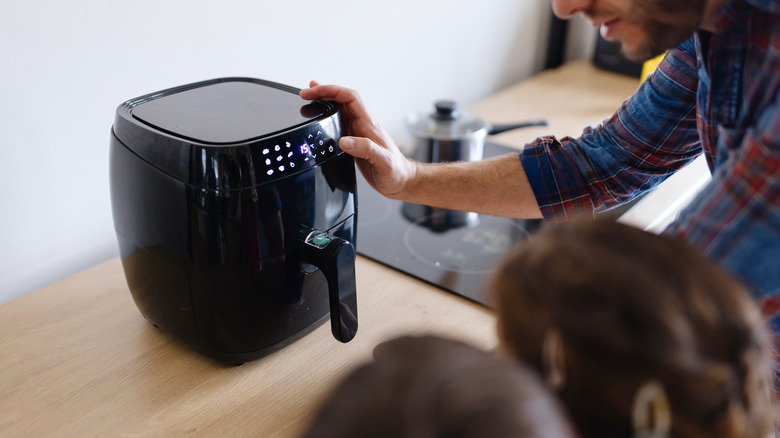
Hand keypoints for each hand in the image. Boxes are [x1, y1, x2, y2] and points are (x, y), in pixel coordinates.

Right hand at [300, 81, 416, 198]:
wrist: (402, 182)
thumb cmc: (396, 172)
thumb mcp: (383, 162)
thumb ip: (365, 149)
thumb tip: (344, 141)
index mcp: (369, 126)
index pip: (350, 98)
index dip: (332, 90)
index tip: (316, 91)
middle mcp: (363, 126)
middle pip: (343, 100)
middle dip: (324, 92)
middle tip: (306, 92)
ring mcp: (359, 133)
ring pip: (340, 110)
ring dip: (325, 102)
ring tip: (310, 97)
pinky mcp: (356, 143)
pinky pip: (340, 124)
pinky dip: (328, 117)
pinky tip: (321, 120)